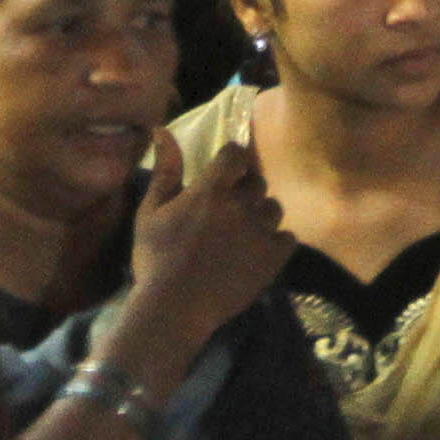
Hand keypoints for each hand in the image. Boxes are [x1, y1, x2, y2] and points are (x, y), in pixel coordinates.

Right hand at [119, 134, 293, 360]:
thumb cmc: (156, 258)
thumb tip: (163, 131)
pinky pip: (288, 238)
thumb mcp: (151, 211)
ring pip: (273, 209)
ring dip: (260, 215)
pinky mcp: (273, 259)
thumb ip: (165, 170)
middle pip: (257, 182)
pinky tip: (257, 252)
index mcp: (212, 190)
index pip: (236, 154)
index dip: (231, 160)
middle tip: (228, 209)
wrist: (174, 308)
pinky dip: (276, 241)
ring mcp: (261, 233)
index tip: (223, 173)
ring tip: (243, 232)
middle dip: (244, 190)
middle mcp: (242, 206)